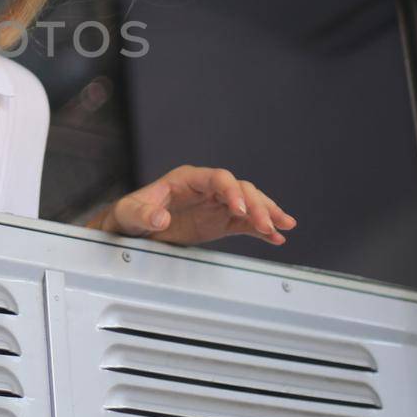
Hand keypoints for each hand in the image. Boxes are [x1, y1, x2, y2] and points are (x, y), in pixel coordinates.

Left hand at [90, 165, 295, 246]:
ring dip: (267, 213)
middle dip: (256, 205)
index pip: (218, 179)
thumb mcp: (131, 214)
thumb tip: (160, 217)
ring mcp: (215, 205)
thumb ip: (145, 214)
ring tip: (285, 226)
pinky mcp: (219, 222)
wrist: (132, 228)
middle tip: (267, 224)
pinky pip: (245, 223)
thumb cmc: (130, 214)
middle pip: (240, 190)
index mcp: (188, 179)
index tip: (240, 208)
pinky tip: (277, 237)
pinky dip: (261, 229)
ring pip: (249, 203)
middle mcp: (206, 189)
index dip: (231, 191)